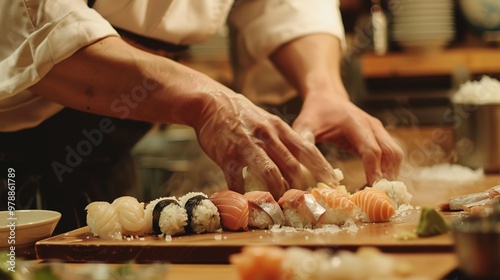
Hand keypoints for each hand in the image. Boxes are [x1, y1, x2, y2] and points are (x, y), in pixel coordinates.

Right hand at [191, 91, 339, 197]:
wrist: (210, 102)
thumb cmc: (241, 114)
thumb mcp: (267, 120)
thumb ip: (281, 139)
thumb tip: (298, 161)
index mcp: (279, 128)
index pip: (307, 150)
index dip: (322, 168)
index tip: (334, 182)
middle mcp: (267, 136)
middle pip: (292, 166)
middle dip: (302, 188)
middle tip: (307, 202)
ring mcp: (248, 146)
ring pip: (270, 174)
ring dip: (278, 192)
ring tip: (281, 206)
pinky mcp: (228, 155)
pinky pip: (238, 180)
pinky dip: (244, 195)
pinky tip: (247, 203)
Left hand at [292, 93, 403, 184]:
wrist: (327, 97)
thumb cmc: (315, 113)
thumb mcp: (304, 126)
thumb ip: (304, 144)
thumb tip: (304, 170)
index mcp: (355, 123)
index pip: (371, 150)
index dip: (373, 171)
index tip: (370, 191)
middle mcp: (372, 126)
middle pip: (391, 153)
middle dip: (386, 177)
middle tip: (376, 199)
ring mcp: (378, 130)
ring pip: (396, 155)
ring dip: (390, 175)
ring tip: (376, 194)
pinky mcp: (379, 136)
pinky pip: (392, 155)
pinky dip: (388, 170)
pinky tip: (374, 184)